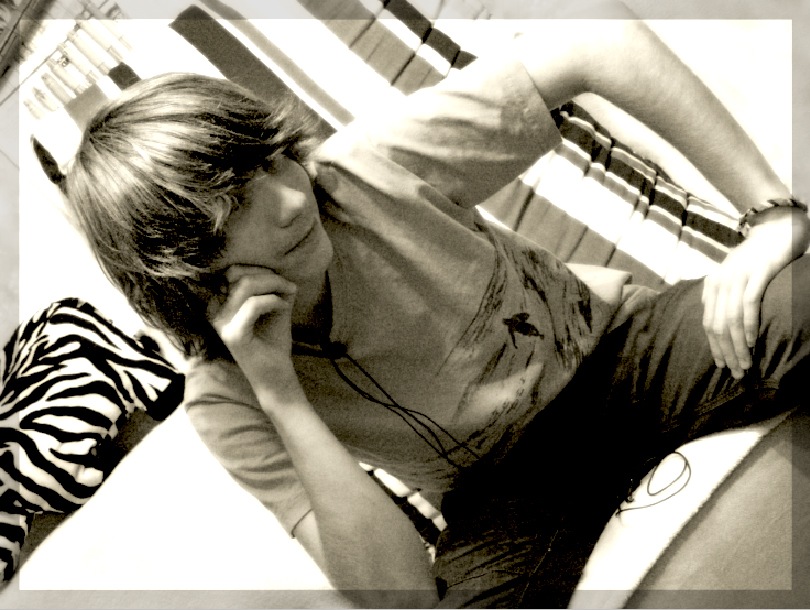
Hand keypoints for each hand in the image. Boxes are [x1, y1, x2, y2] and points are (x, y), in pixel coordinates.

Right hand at [207, 265, 306, 405]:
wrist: (276, 373)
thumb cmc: (273, 338)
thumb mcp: (272, 305)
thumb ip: (270, 285)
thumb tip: (277, 266)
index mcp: (217, 303)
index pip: (232, 270)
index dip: (258, 269)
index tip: (279, 281)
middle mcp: (213, 311)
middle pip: (238, 274)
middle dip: (268, 275)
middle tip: (287, 286)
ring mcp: (220, 324)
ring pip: (245, 286)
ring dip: (274, 285)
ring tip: (288, 295)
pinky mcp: (233, 335)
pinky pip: (254, 304)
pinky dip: (274, 300)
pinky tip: (284, 307)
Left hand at [702, 207, 809, 378]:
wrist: (775, 229)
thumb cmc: (756, 258)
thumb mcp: (732, 276)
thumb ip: (721, 295)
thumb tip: (714, 319)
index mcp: (712, 285)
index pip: (708, 323)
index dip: (714, 347)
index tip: (721, 366)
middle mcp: (720, 281)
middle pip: (718, 325)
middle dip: (726, 352)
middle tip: (736, 373)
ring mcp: (737, 277)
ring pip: (731, 319)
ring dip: (737, 346)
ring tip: (745, 364)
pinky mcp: (757, 273)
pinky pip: (748, 304)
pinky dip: (748, 326)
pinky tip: (751, 342)